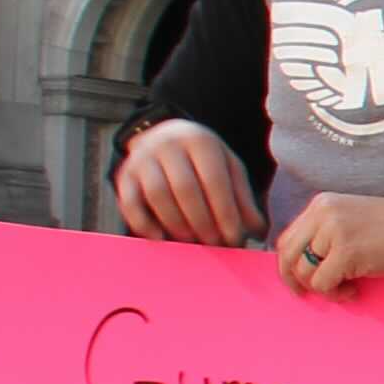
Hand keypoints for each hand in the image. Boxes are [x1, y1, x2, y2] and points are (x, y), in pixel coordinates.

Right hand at [114, 120, 265, 246]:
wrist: (166, 138)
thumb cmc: (204, 161)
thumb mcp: (228, 170)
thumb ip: (243, 199)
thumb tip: (258, 232)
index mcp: (200, 141)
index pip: (214, 181)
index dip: (225, 213)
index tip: (234, 239)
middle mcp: (168, 145)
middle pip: (185, 189)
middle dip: (202, 222)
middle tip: (214, 245)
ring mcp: (142, 158)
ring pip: (157, 195)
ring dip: (177, 224)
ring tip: (193, 243)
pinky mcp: (124, 175)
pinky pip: (130, 202)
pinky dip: (144, 224)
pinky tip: (162, 239)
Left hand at [272, 193, 383, 297]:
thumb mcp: (350, 219)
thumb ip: (325, 233)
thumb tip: (304, 264)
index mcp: (322, 205)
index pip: (288, 238)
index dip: (288, 263)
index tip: (298, 279)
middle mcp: (322, 214)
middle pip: (288, 255)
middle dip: (294, 280)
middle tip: (307, 294)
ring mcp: (333, 232)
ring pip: (305, 272)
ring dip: (322, 288)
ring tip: (345, 289)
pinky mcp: (346, 253)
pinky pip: (323, 284)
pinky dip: (335, 294)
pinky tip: (354, 291)